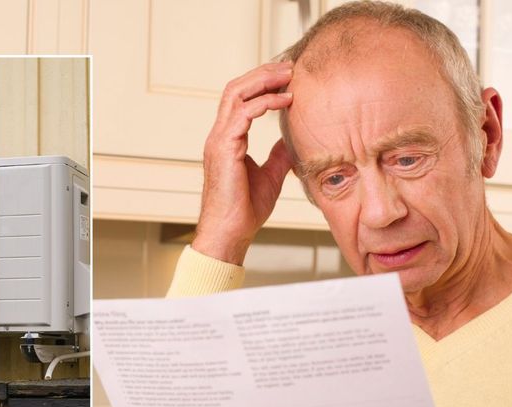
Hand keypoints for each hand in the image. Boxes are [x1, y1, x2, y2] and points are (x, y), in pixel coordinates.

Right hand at [193, 61, 295, 264]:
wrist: (230, 233)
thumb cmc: (245, 211)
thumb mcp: (270, 176)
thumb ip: (278, 155)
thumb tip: (292, 140)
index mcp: (227, 139)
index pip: (240, 99)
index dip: (262, 84)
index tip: (287, 79)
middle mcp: (219, 135)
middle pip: (236, 88)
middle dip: (263, 73)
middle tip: (289, 67)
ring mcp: (219, 140)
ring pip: (236, 94)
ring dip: (263, 80)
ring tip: (287, 76)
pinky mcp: (224, 148)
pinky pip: (243, 113)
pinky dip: (264, 102)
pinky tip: (285, 101)